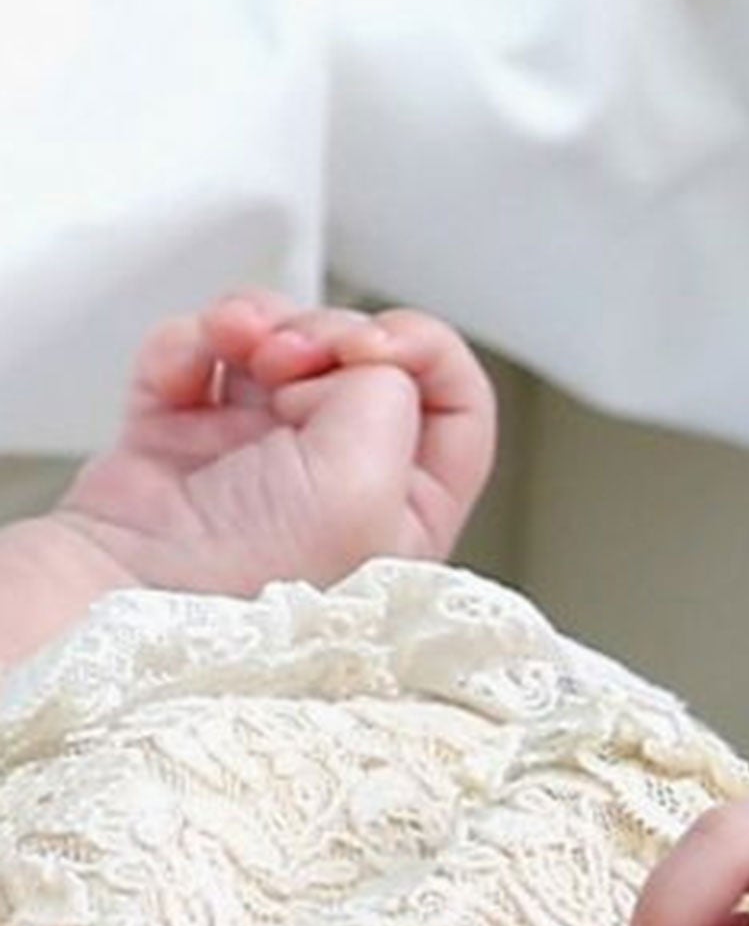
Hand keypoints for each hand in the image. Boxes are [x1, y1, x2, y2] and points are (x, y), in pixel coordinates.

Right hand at [54, 289, 494, 595]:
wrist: (114, 600)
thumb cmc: (244, 579)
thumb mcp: (364, 484)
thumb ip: (388, 397)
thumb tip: (360, 362)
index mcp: (405, 509)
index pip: (456, 405)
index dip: (425, 353)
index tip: (379, 346)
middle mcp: (339, 483)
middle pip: (362, 360)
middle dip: (327, 335)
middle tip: (294, 360)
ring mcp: (257, 457)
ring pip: (280, 347)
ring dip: (259, 325)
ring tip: (237, 343)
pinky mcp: (181, 440)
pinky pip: (195, 356)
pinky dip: (187, 346)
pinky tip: (181, 373)